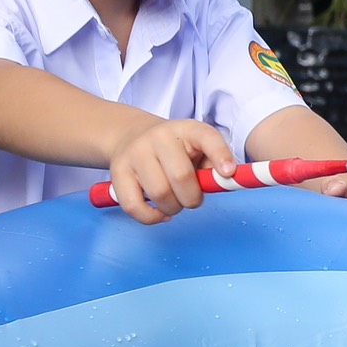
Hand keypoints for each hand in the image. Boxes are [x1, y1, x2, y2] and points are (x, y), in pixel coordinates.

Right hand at [106, 118, 235, 225]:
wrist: (131, 135)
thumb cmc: (175, 149)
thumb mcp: (198, 147)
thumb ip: (212, 164)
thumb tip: (222, 182)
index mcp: (187, 129)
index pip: (207, 138)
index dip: (220, 155)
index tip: (228, 173)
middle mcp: (159, 138)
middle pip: (181, 176)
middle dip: (193, 197)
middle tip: (193, 199)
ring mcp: (135, 154)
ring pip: (159, 194)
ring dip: (174, 207)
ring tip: (176, 203)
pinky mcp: (118, 173)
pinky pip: (134, 206)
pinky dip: (152, 217)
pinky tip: (162, 213)